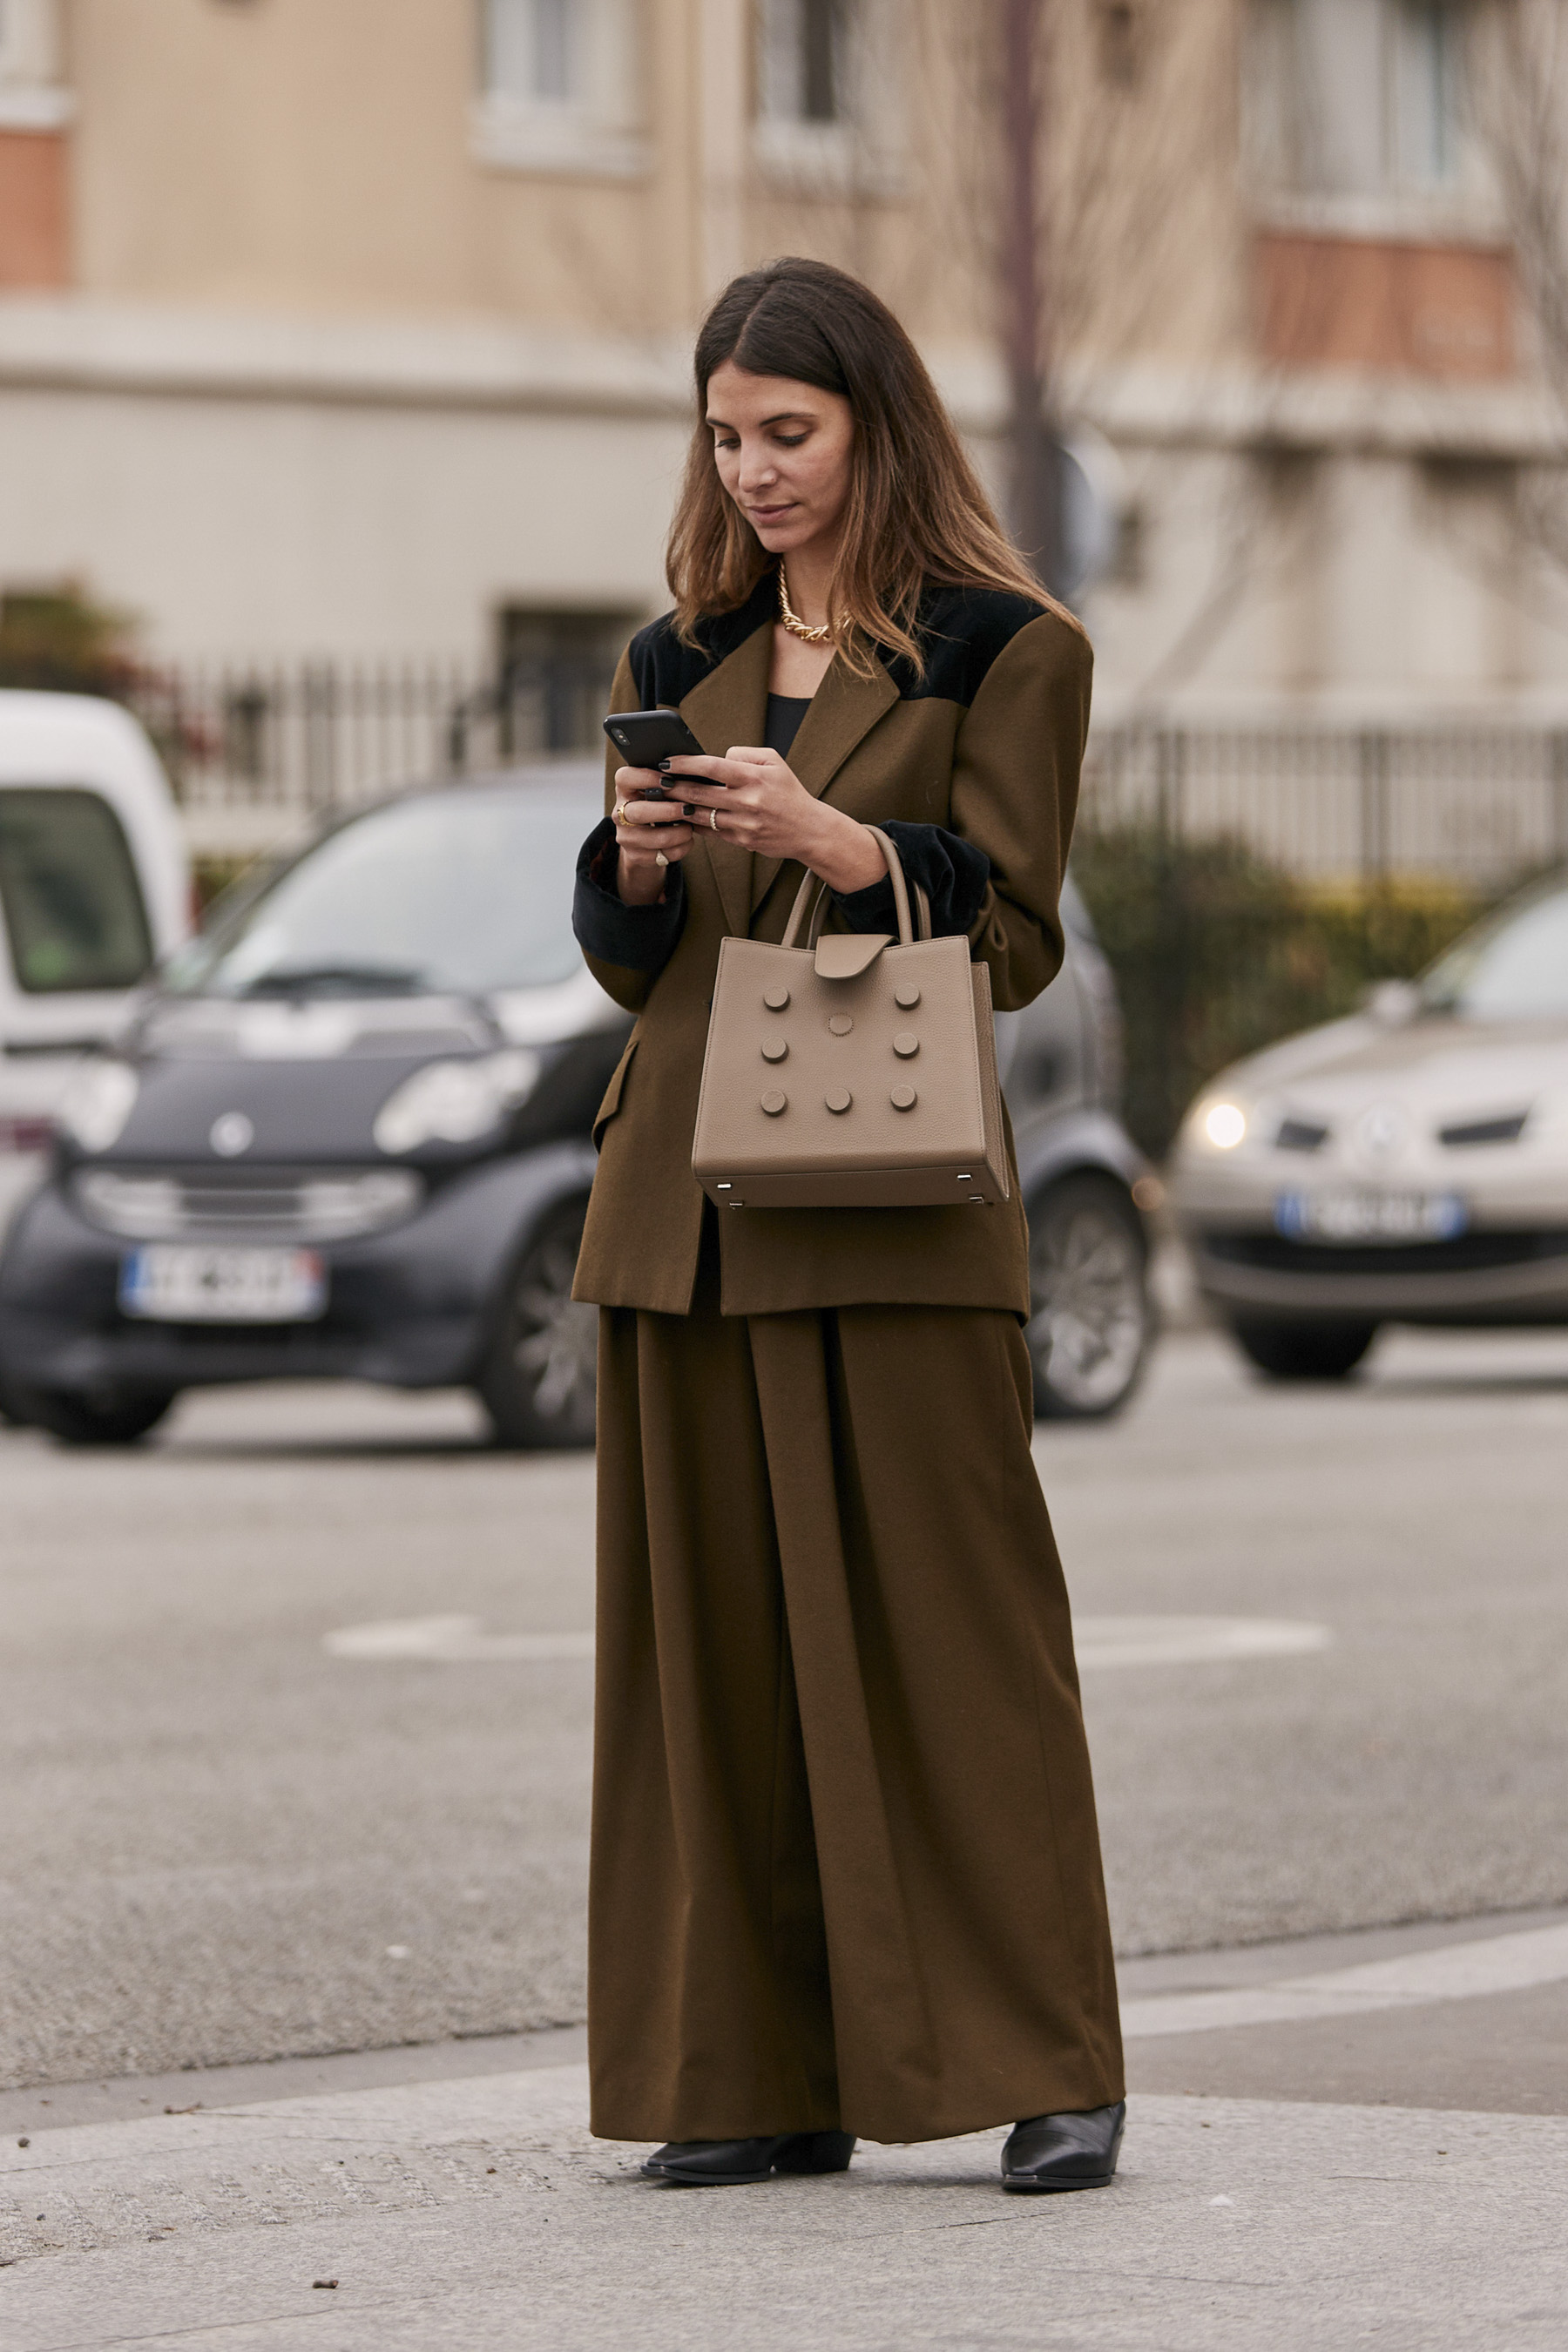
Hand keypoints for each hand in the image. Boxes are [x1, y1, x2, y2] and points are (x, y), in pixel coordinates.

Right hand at [611, 766, 694, 905]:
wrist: (647, 839)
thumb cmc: (660, 804)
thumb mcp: (660, 790)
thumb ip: (669, 782)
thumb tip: (694, 773)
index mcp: (624, 789)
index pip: (624, 777)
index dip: (647, 778)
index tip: (670, 782)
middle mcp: (619, 813)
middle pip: (638, 812)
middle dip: (668, 811)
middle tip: (688, 810)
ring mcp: (625, 836)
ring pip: (653, 838)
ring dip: (678, 833)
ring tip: (691, 828)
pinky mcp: (635, 855)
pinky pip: (661, 855)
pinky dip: (680, 848)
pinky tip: (687, 841)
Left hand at [666, 750, 887, 892]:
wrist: (809, 830)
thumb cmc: (789, 792)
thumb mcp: (774, 762)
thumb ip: (745, 754)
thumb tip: (718, 756)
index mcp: (753, 778)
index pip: (711, 766)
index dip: (685, 763)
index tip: (666, 760)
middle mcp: (746, 801)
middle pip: (699, 792)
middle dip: (673, 786)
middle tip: (656, 780)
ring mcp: (742, 823)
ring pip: (700, 815)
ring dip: (679, 807)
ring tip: (663, 800)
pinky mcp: (741, 840)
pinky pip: (710, 831)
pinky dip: (694, 823)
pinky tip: (683, 816)